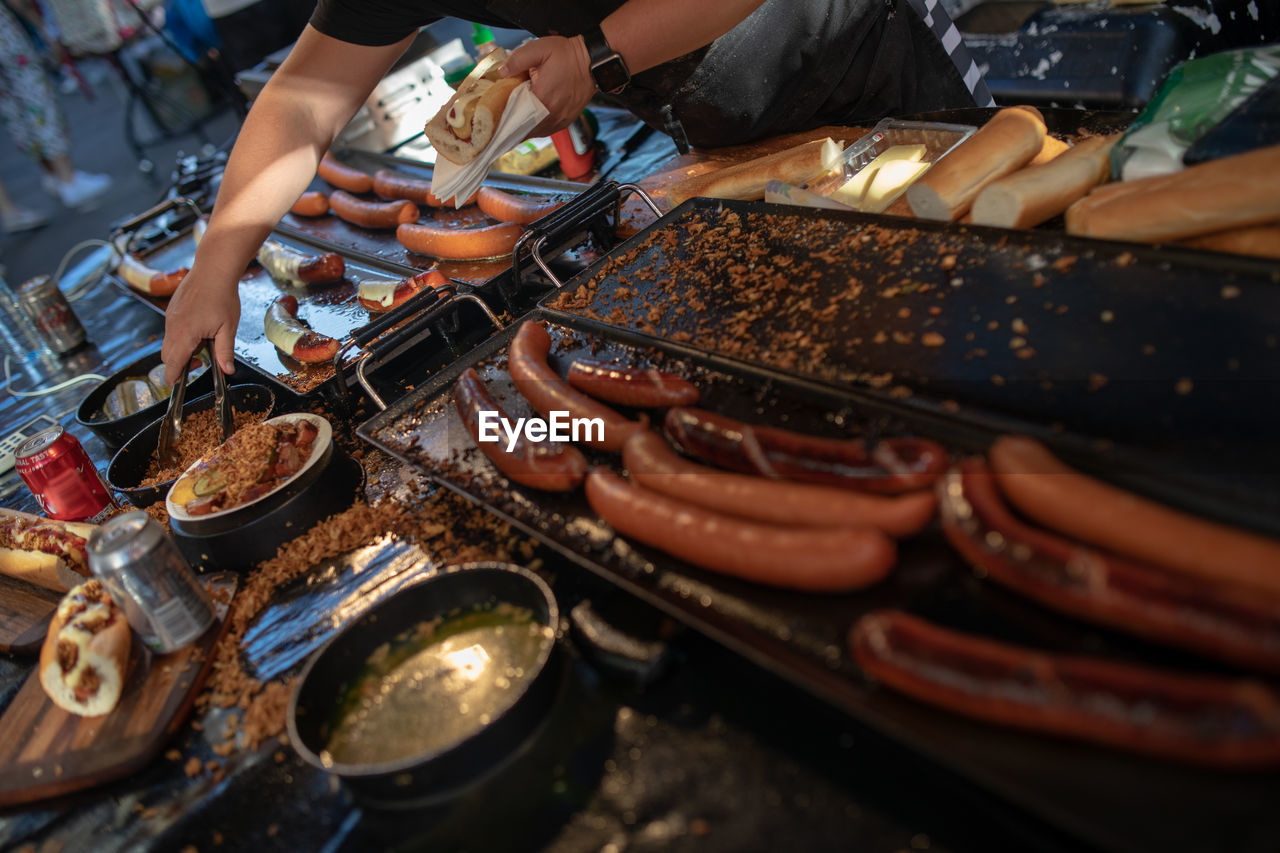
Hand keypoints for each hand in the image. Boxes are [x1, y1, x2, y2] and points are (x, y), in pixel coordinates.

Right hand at [161, 269, 239, 385]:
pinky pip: (172, 330)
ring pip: (169, 343)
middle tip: (201, 361)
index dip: (174, 378)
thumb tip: (227, 371)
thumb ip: (225, 352)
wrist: (213, 269)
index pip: (172, 364)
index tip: (178, 386)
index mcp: (184, 334)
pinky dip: (182, 336)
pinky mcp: (172, 310)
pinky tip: (200, 327)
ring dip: (183, 348)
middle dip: (181, 364)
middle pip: (168, 356)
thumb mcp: (228, 328)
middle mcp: (172, 327)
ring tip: (204, 340)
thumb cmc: (222, 296)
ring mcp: (170, 317)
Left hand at [501, 36, 595, 138]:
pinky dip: (536, 128)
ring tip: (511, 123)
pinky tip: (528, 122)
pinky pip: (546, 131)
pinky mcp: (566, 121)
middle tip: (499, 122)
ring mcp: (561, 120)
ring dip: (523, 129)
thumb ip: (517, 60)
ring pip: (535, 133)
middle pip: (524, 130)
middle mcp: (552, 115)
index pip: (516, 118)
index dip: (503, 120)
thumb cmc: (567, 55)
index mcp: (543, 99)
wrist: (593, 62)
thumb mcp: (539, 49)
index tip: (493, 120)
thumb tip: (502, 72)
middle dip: (511, 126)